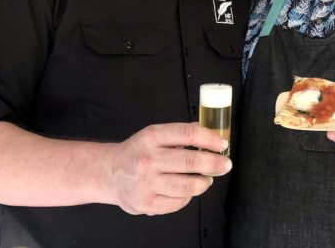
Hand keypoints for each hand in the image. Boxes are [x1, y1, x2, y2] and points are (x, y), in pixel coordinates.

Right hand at [102, 123, 231, 215]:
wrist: (108, 173)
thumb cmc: (137, 152)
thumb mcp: (154, 135)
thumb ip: (180, 133)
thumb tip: (211, 132)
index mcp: (151, 137)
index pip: (187, 134)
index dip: (209, 139)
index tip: (223, 144)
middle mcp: (147, 159)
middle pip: (190, 161)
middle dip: (214, 163)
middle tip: (226, 165)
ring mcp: (145, 183)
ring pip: (186, 185)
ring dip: (203, 182)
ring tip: (207, 179)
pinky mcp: (145, 203)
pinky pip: (177, 202)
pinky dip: (187, 196)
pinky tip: (187, 190)